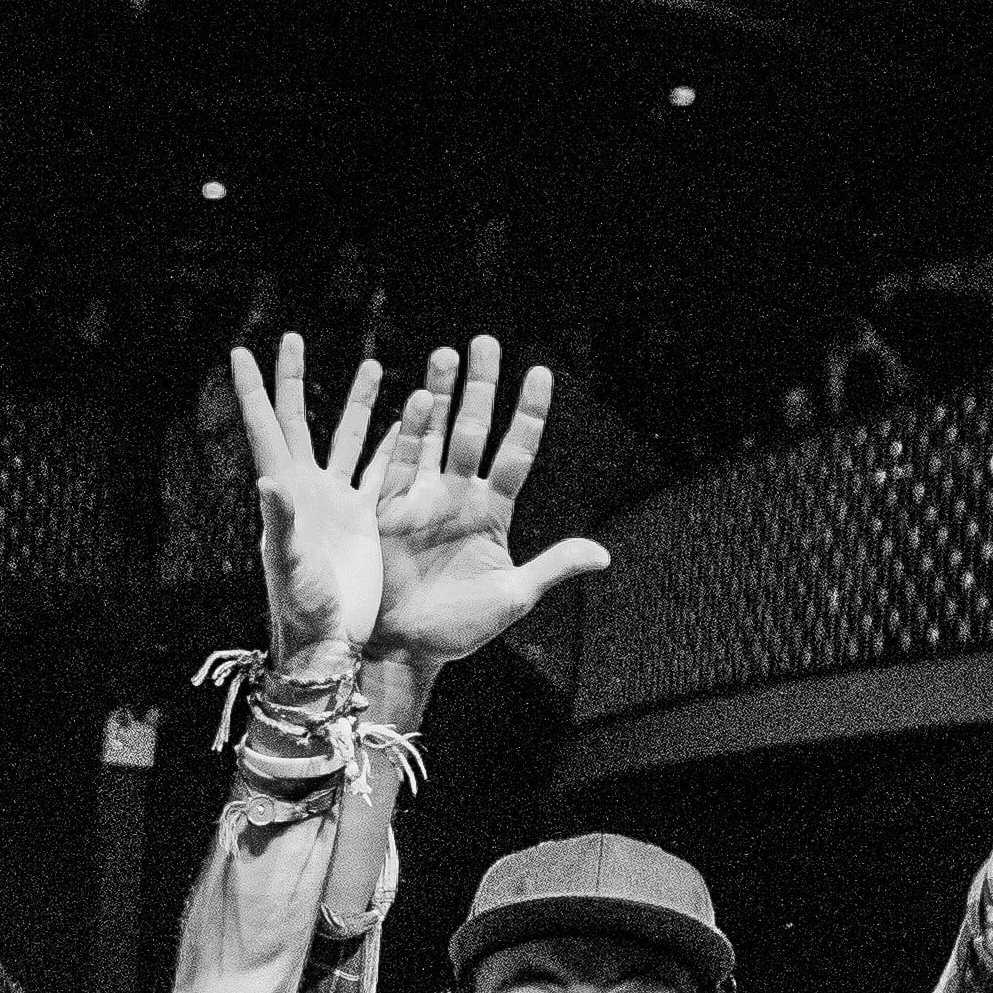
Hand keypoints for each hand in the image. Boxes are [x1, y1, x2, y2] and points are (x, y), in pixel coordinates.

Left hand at [224, 331, 388, 674]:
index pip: (265, 429)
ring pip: (345, 440)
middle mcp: (306, 491)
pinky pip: (380, 472)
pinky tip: (407, 420)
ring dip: (356, 404)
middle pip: (298, 422)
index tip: (240, 351)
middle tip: (293, 337)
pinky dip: (393, 445)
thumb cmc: (301, 609)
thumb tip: (267, 478)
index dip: (253, 390)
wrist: (329, 643)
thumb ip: (279, 522)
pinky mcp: (364, 521)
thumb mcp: (288, 565)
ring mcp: (335, 504)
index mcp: (284, 493)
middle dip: (293, 380)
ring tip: (371, 365)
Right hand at [356, 335, 606, 670]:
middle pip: (475, 429)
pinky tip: (418, 400)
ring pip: (436, 435)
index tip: (541, 374)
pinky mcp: (389, 511)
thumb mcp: (513, 597)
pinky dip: (409, 433)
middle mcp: (458, 496)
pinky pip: (400, 464)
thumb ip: (553, 567)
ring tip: (448, 353)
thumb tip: (604, 554)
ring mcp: (422, 499)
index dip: (530, 414)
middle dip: (481, 386)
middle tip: (487, 341)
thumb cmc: (459, 629)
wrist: (406, 650)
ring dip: (442, 396)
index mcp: (493, 511)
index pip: (517, 452)